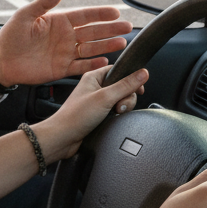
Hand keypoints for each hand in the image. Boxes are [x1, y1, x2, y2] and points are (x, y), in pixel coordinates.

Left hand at [0, 0, 131, 86]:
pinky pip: (81, 66)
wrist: (2, 61)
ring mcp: (65, 53)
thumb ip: (43, 4)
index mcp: (59, 21)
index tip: (116, 12)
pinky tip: (105, 61)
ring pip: (91, 49)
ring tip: (122, 43)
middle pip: (93, 32)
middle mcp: (66, 37)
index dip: (100, 14)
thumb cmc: (10, 36)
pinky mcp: (62, 69)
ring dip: (106, 46)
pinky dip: (93, 64)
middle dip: (110, 29)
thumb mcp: (25, 16)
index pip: (84, 16)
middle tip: (128, 27)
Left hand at [33, 65, 147, 161]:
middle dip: (127, 96)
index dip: (131, 77)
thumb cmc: (76, 116)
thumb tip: (143, 73)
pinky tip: (113, 119)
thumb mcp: (105, 98)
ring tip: (116, 113)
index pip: (118, 69)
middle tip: (120, 106)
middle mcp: (95, 87)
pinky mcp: (98, 113)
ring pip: (120, 99)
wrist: (63, 138)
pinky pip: (114, 110)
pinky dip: (117, 114)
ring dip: (123, 106)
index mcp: (93, 76)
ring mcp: (96, 101)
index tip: (138, 88)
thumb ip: (126, 85)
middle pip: (122, 86)